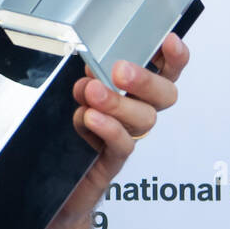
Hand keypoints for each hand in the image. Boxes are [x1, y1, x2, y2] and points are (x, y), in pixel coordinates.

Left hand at [47, 31, 189, 228]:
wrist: (56, 187)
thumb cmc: (68, 139)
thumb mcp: (75, 101)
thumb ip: (89, 82)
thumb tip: (91, 66)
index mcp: (131, 95)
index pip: (164, 73)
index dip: (173, 57)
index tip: (169, 40)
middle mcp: (134, 116)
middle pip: (164, 97)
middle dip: (145, 80)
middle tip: (120, 71)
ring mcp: (125, 139)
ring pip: (143, 120)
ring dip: (118, 102)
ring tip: (91, 92)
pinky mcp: (110, 162)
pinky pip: (122, 145)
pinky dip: (108, 129)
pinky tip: (90, 119)